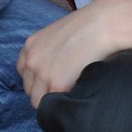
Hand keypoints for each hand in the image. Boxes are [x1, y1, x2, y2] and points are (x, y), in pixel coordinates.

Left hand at [16, 0, 131, 107]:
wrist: (105, 24)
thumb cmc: (89, 27)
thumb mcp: (59, 35)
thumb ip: (50, 52)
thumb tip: (55, 70)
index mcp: (31, 46)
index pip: (26, 74)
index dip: (39, 82)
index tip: (52, 85)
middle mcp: (31, 60)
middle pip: (30, 90)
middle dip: (44, 93)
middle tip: (65, 92)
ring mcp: (42, 73)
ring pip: (39, 102)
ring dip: (53, 102)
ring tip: (72, 97)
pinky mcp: (57, 84)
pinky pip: (52, 107)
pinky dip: (62, 106)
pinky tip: (75, 99)